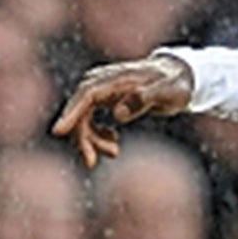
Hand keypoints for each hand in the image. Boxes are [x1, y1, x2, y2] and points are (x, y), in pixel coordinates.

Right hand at [51, 56, 194, 167]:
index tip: (59, 132)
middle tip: (91, 162)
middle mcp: (103, 82)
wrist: (179, 76)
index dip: (71, 114)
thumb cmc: (175, 83)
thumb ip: (144, 98)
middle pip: (80, 110)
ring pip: (83, 118)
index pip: (86, 95)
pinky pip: (90, 120)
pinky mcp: (104, 99)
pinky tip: (114, 142)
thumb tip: (118, 113)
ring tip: (115, 152)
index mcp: (116, 78)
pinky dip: (98, 136)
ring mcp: (102, 91)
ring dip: (93, 140)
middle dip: (82, 137)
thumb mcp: (168, 92)